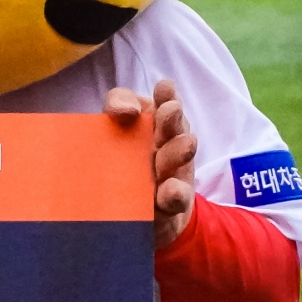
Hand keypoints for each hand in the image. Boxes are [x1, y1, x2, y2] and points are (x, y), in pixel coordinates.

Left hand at [105, 78, 196, 248]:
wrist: (133, 214)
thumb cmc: (124, 161)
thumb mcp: (116, 128)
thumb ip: (117, 106)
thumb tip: (125, 110)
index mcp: (157, 124)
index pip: (162, 104)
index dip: (165, 95)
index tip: (164, 87)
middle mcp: (169, 146)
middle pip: (173, 129)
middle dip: (173, 119)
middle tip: (170, 110)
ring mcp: (173, 174)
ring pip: (179, 162)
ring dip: (179, 152)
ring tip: (185, 144)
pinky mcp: (171, 205)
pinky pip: (175, 199)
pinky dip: (174, 194)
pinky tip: (171, 190)